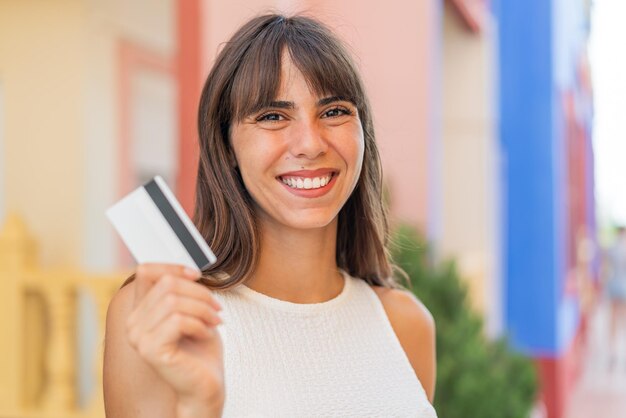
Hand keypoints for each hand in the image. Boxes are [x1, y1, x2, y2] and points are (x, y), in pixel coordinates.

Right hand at [126, 263, 224, 412]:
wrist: (205, 383)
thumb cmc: (200, 348)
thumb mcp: (192, 310)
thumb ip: (182, 290)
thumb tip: (188, 269)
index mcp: (140, 311)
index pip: (146, 271)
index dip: (173, 266)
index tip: (197, 275)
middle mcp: (133, 323)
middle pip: (167, 284)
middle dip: (199, 293)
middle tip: (216, 309)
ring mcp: (138, 337)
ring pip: (174, 301)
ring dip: (203, 309)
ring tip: (214, 322)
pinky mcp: (150, 349)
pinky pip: (178, 320)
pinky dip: (199, 325)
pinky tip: (206, 334)